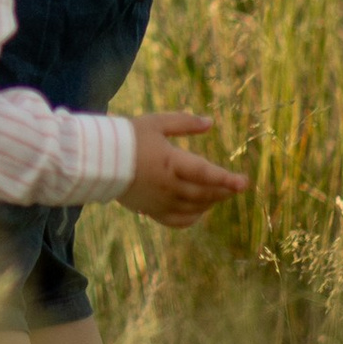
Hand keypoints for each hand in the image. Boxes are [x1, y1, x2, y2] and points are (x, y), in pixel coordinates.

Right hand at [120, 110, 247, 229]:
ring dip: (211, 202)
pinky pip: (179, 221)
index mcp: (170, 162)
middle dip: (223, 190)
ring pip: (194, 208)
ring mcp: (161, 201)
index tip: (244, 183)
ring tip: (221, 194)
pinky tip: (200, 210)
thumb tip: (210, 122)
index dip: (226, 179)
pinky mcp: (152, 211)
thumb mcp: (156, 123)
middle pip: (204, 193)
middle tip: (236, 186)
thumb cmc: (128, 137)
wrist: (98, 160)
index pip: (205, 173)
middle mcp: (168, 186)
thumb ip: (184, 123)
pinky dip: (193, 217)